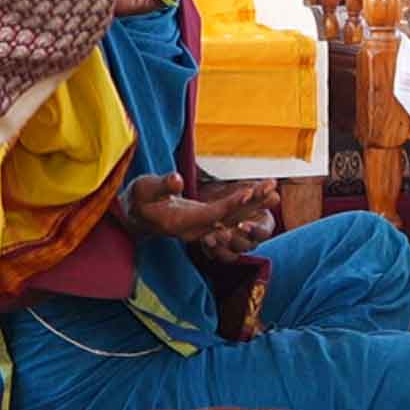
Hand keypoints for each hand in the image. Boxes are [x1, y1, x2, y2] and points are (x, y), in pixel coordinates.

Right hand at [118, 173, 278, 257]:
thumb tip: (176, 179)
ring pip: (233, 217)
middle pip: (229, 217)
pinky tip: (262, 196)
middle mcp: (196, 229)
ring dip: (254, 204)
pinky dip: (246, 206)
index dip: (231, 204)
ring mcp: (202, 228)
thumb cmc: (138, 200)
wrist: (135, 217)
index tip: (249, 192)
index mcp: (182, 223)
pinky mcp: (206, 222)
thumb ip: (161, 185)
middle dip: (252, 204)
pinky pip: (230, 216)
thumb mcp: (144, 189)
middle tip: (273, 189)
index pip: (212, 214)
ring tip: (274, 190)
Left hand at [194, 183, 276, 259]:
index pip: (264, 233)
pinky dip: (212, 249)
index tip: (242, 225)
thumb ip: (261, 188)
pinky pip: (218, 256)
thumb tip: (273, 183)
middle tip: (224, 232)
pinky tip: (205, 239)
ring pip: (233, 254)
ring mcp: (236, 247)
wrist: (212, 201)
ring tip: (212, 236)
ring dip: (223, 246)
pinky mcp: (221, 251)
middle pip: (248, 246)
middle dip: (236, 240)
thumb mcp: (248, 189)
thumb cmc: (235, 195)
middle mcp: (251, 239)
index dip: (255, 230)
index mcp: (263, 225)